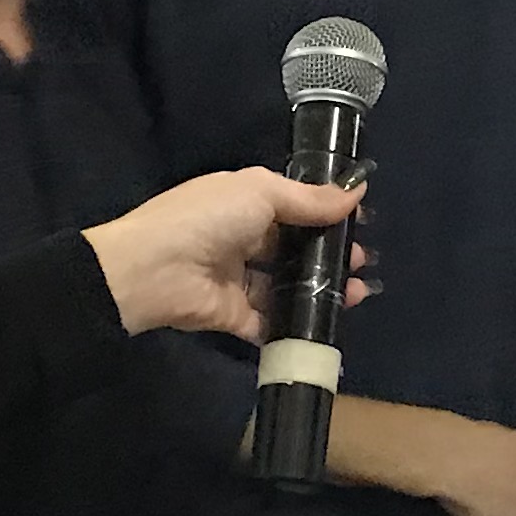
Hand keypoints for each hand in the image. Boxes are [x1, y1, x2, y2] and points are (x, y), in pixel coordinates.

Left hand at [83, 169, 366, 340]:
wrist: (152, 270)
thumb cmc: (207, 218)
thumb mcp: (261, 193)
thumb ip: (309, 199)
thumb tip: (358, 190)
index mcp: (246, 202)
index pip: (294, 208)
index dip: (326, 214)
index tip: (362, 223)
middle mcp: (244, 238)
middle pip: (295, 249)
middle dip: (331, 255)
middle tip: (363, 262)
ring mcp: (239, 279)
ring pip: (289, 286)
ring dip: (323, 289)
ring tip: (359, 292)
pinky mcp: (236, 316)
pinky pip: (272, 321)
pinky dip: (298, 325)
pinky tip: (330, 322)